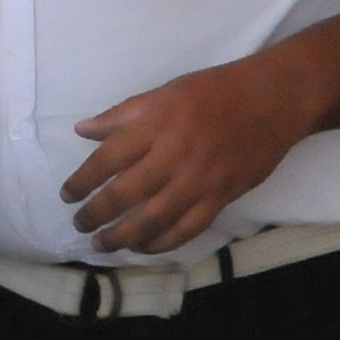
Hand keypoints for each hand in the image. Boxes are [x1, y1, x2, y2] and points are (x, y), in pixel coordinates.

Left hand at [63, 59, 318, 257]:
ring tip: (102, 245)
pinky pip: (186, 229)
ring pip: (153, 219)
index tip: (67, 195)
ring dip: (122, 237)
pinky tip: (143, 248)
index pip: (107, 159)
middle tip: (79, 225)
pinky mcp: (221, 197)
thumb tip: (82, 130)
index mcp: (155, 124)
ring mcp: (199, 180)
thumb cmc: (214, 91)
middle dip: (96, 214)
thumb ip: (122, 115)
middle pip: (125, 194)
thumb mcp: (164, 92)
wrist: (272, 100)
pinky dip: (162, 243)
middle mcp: (173, 155)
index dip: (82, 180)